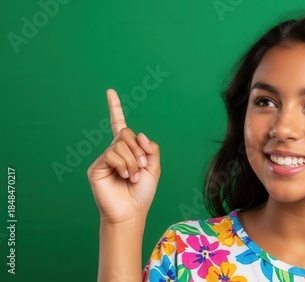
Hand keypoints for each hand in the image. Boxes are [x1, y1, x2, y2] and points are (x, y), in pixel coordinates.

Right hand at [87, 89, 160, 224]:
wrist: (131, 212)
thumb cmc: (142, 193)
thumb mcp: (154, 168)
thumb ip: (150, 148)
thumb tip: (139, 133)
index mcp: (127, 150)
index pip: (119, 125)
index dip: (115, 108)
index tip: (110, 91)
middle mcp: (114, 151)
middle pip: (127, 134)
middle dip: (138, 150)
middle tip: (141, 167)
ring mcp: (104, 158)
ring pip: (121, 144)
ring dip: (133, 161)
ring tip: (132, 176)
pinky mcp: (96, 167)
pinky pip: (112, 154)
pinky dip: (123, 164)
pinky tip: (124, 176)